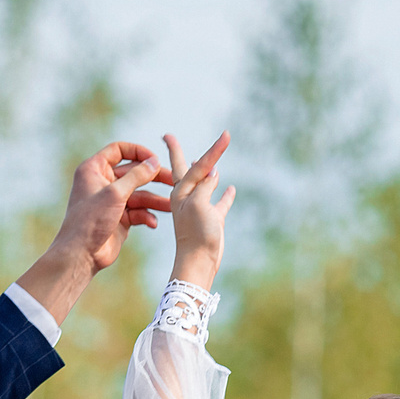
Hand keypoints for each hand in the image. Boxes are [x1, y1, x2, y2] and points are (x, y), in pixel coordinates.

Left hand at [17, 142, 172, 323]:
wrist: (81, 254)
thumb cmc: (90, 220)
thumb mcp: (115, 194)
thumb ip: (136, 175)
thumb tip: (154, 161)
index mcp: (94, 169)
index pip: (118, 150)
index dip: (138, 152)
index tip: (155, 159)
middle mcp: (103, 183)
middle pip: (134, 172)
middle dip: (154, 177)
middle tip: (174, 181)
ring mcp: (112, 201)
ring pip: (139, 194)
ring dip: (155, 200)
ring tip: (171, 206)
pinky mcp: (120, 218)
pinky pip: (138, 212)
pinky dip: (146, 216)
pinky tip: (152, 223)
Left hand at [165, 131, 234, 287]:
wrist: (198, 263)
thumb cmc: (194, 234)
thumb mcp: (197, 204)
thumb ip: (204, 185)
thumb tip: (212, 172)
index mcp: (180, 191)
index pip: (196, 165)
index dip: (213, 151)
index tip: (226, 135)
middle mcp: (186, 197)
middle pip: (185, 169)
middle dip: (178, 152)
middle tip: (168, 137)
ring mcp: (199, 208)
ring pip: (203, 184)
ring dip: (206, 172)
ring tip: (208, 161)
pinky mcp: (211, 221)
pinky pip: (219, 203)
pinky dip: (225, 195)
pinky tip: (231, 188)